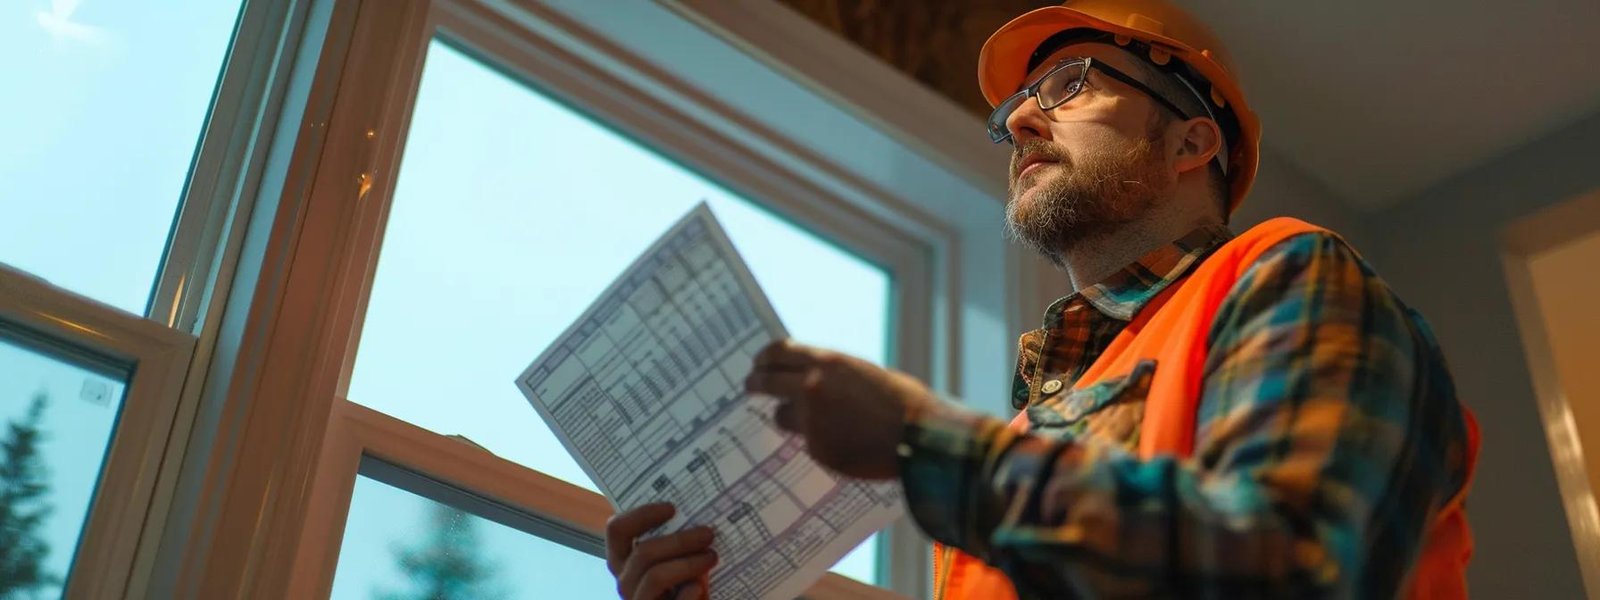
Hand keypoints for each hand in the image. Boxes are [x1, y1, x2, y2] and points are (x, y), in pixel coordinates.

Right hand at [604, 503, 715, 598]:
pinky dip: (687, 594)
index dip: (642, 514)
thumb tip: (697, 515)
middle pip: (643, 552)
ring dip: (687, 563)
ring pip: (656, 576)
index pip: (618, 530)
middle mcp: (626, 580)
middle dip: (679, 540)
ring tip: (712, 557)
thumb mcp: (672, 558)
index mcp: (624, 559)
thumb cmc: (679, 582)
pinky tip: (699, 588)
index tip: (671, 508)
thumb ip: (673, 541)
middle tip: (708, 533)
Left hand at [744, 339, 935, 478]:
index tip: (758, 363)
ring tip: (812, 421)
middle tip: (750, 386)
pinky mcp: (818, 450)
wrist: (921, 437)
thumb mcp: (865, 372)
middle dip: (755, 384)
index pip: (779, 352)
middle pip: (766, 382)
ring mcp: (811, 421)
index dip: (764, 358)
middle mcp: (811, 388)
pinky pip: (807, 443)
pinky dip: (819, 441)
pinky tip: (843, 442)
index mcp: (827, 362)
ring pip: (781, 417)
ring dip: (788, 416)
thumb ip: (833, 375)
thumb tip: (812, 378)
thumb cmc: (903, 401)